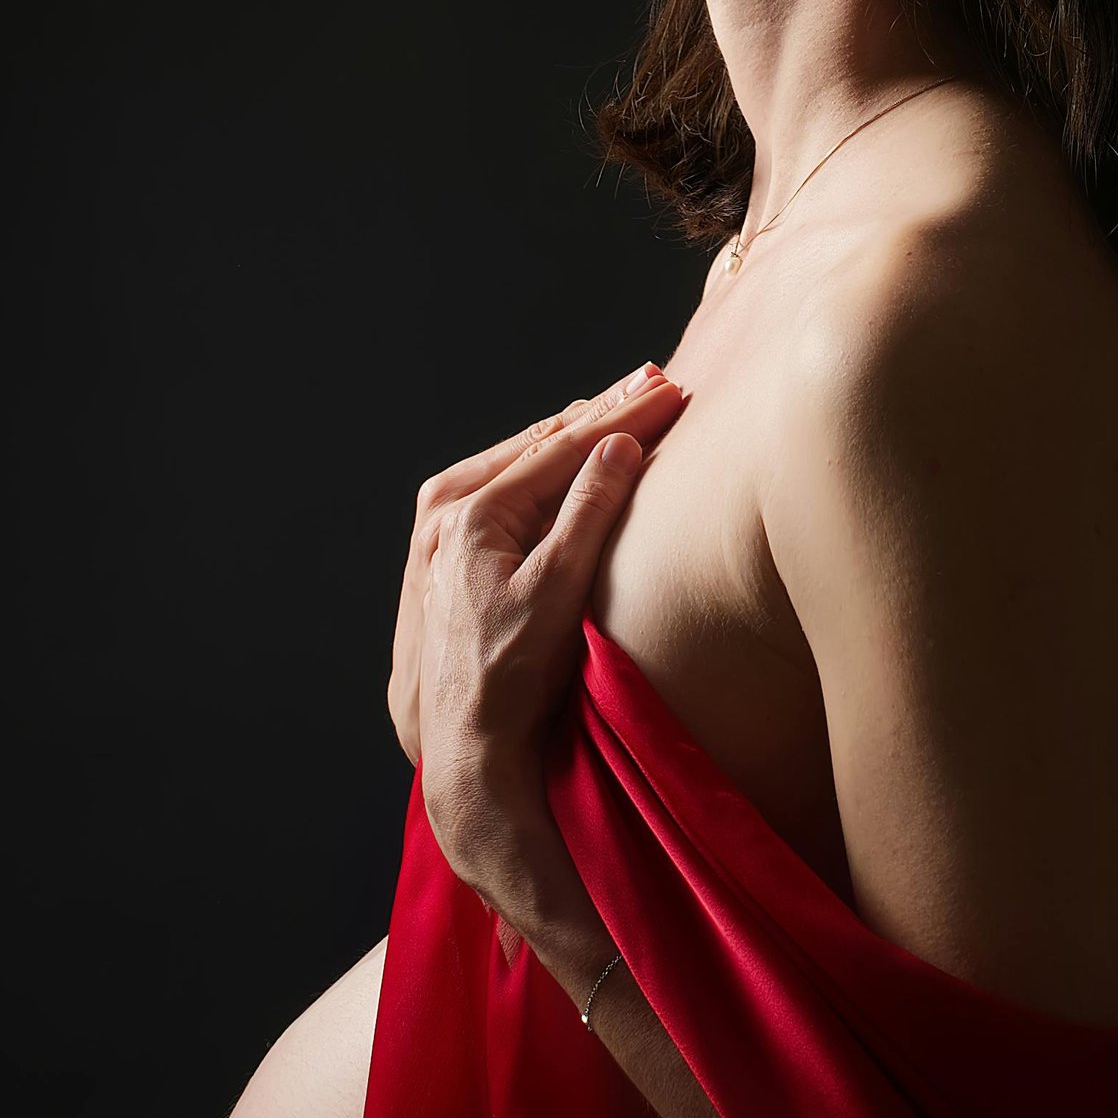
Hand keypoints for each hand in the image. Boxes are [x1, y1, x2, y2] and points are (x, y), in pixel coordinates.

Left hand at [388, 363, 688, 769]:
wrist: (469, 737)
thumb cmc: (513, 673)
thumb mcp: (559, 589)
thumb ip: (589, 511)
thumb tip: (620, 447)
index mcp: (470, 511)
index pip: (563, 447)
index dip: (623, 417)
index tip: (670, 391)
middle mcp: (448, 507)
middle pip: (542, 442)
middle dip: (604, 413)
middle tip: (657, 381)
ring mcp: (447, 526)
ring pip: (528, 460)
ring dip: (581, 433)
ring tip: (629, 400)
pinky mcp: (457, 547)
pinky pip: (515, 487)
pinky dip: (555, 464)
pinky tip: (583, 450)